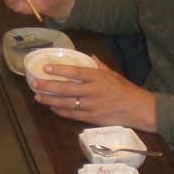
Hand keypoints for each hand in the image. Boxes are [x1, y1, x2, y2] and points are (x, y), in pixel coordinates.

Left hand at [29, 57, 156, 131]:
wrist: (140, 110)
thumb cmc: (126, 90)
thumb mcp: (113, 74)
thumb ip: (99, 65)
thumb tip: (89, 56)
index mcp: (98, 78)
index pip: (75, 72)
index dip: (60, 70)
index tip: (46, 68)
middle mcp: (93, 91)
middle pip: (66, 89)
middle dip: (47, 87)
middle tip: (34, 84)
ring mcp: (92, 106)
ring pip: (66, 103)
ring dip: (50, 100)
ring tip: (38, 97)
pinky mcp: (92, 118)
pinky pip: (72, 115)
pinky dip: (61, 112)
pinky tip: (52, 108)